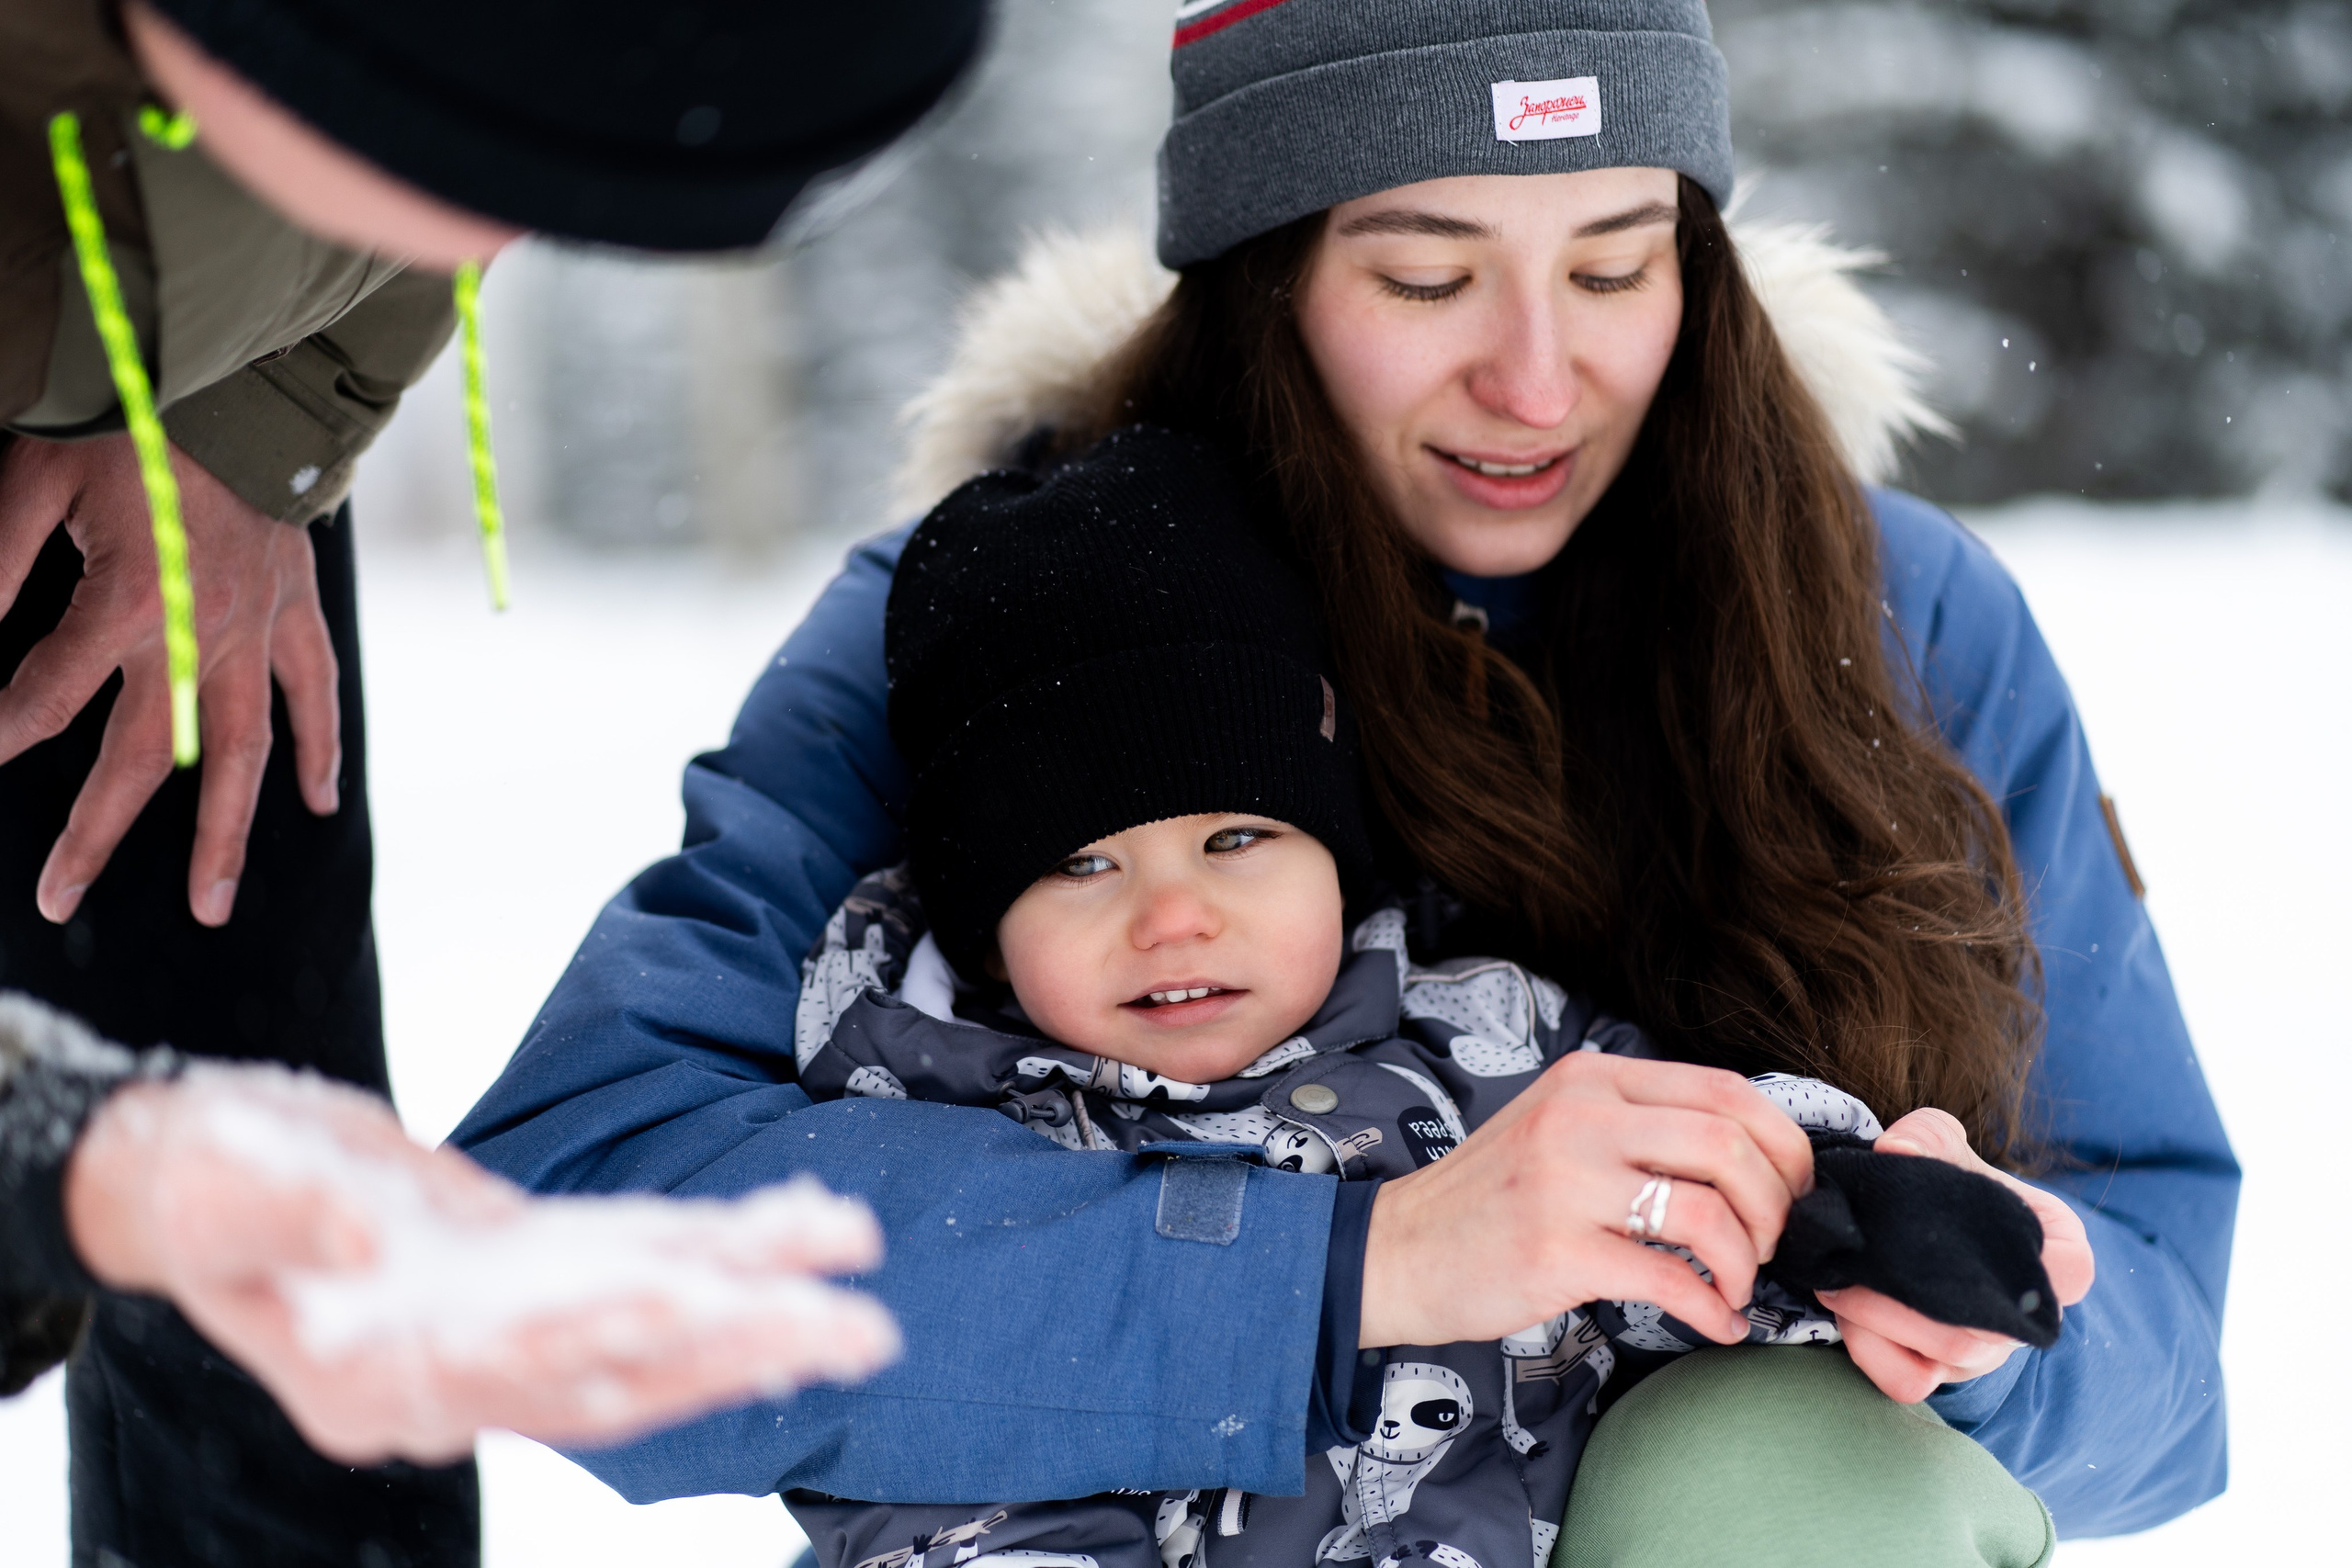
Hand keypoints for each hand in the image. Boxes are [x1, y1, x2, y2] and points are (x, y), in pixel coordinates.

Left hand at [0, 433, 340, 927]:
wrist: (241, 381)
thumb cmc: (127, 422)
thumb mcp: (33, 478)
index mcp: (125, 602)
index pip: (41, 700)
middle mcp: (198, 634)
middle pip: (145, 758)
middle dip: (95, 835)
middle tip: (55, 899)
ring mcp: (258, 629)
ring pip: (244, 753)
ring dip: (226, 833)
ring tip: (210, 904)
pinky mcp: (299, 609)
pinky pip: (316, 691)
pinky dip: (321, 747)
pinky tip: (320, 800)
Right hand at [65, 1066, 899, 1463]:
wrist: (201, 1173)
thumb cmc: (199, 1184)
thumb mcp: (218, 1188)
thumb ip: (291, 1220)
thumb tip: (364, 1248)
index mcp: (376, 1382)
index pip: (514, 1375)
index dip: (607, 1344)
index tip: (698, 1313)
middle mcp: (461, 1378)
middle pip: (620, 1373)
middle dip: (736, 1352)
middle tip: (849, 1334)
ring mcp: (510, 1331)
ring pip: (656, 1331)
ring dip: (761, 1313)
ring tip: (859, 1291)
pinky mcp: (540, 1273)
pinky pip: (649, 1267)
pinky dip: (729, 1251)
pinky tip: (805, 1227)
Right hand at [1360, 1052, 1814, 1348]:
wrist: (1398, 1249)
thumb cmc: (1492, 1197)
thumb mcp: (1560, 1127)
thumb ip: (1640, 1124)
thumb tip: (1752, 1156)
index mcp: (1592, 1078)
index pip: (1726, 1090)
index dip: (1785, 1143)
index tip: (1797, 1187)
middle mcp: (1579, 1118)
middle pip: (1728, 1145)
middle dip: (1776, 1206)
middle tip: (1771, 1245)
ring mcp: (1565, 1183)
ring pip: (1707, 1212)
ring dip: (1746, 1262)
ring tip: (1737, 1285)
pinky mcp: (1556, 1251)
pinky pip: (1669, 1279)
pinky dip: (1712, 1308)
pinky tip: (1717, 1322)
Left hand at [1819, 1107, 2095, 1402]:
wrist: (1919, 1219)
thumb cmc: (1948, 1180)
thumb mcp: (1943, 1141)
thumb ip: (1927, 1134)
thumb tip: (1897, 1150)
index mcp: (2059, 1254)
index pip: (2067, 1275)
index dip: (2008, 1266)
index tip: (1937, 1236)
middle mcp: (2029, 1315)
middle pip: (1981, 1329)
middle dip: (1903, 1299)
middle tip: (1848, 1264)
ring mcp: (1989, 1352)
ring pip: (1944, 1360)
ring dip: (1878, 1322)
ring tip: (1837, 1280)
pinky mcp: (1944, 1372)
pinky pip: (1909, 1381)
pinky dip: (1869, 1352)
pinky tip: (1844, 1313)